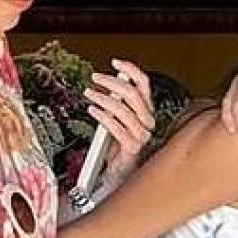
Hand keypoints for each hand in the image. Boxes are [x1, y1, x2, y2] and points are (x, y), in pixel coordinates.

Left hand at [87, 59, 154, 185]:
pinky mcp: (132, 147)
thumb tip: (108, 84)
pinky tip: (93, 110)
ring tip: (90, 94)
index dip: (131, 70)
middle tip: (95, 78)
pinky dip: (102, 116)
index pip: (144, 85)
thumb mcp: (118, 120)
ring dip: (103, 99)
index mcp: (146, 112)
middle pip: (133, 94)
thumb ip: (118, 104)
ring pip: (123, 109)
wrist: (120, 176)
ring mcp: (142, 135)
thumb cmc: (118, 148)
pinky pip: (116, 127)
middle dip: (112, 82)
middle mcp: (148, 122)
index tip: (115, 62)